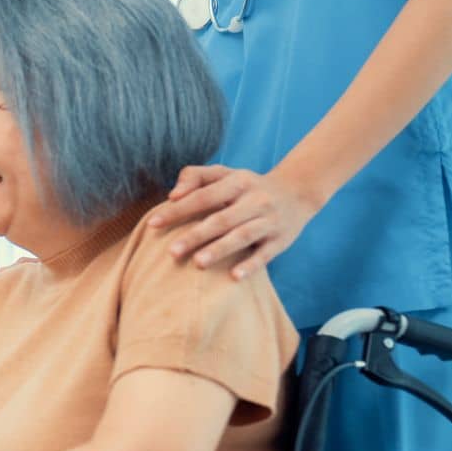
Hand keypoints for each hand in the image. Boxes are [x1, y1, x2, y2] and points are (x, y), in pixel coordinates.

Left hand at [145, 164, 322, 279]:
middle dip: (196, 235)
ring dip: (221, 249)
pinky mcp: (281, 240)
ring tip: (198, 263)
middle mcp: (255, 200)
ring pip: (243, 236)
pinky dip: (251, 265)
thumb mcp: (225, 174)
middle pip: (221, 219)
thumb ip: (196, 177)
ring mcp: (269, 220)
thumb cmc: (247, 187)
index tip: (153, 224)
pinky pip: (266, 253)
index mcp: (237, 183)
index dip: (179, 210)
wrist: (298, 192)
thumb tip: (173, 195)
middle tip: (171, 252)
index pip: (203, 196)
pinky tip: (234, 276)